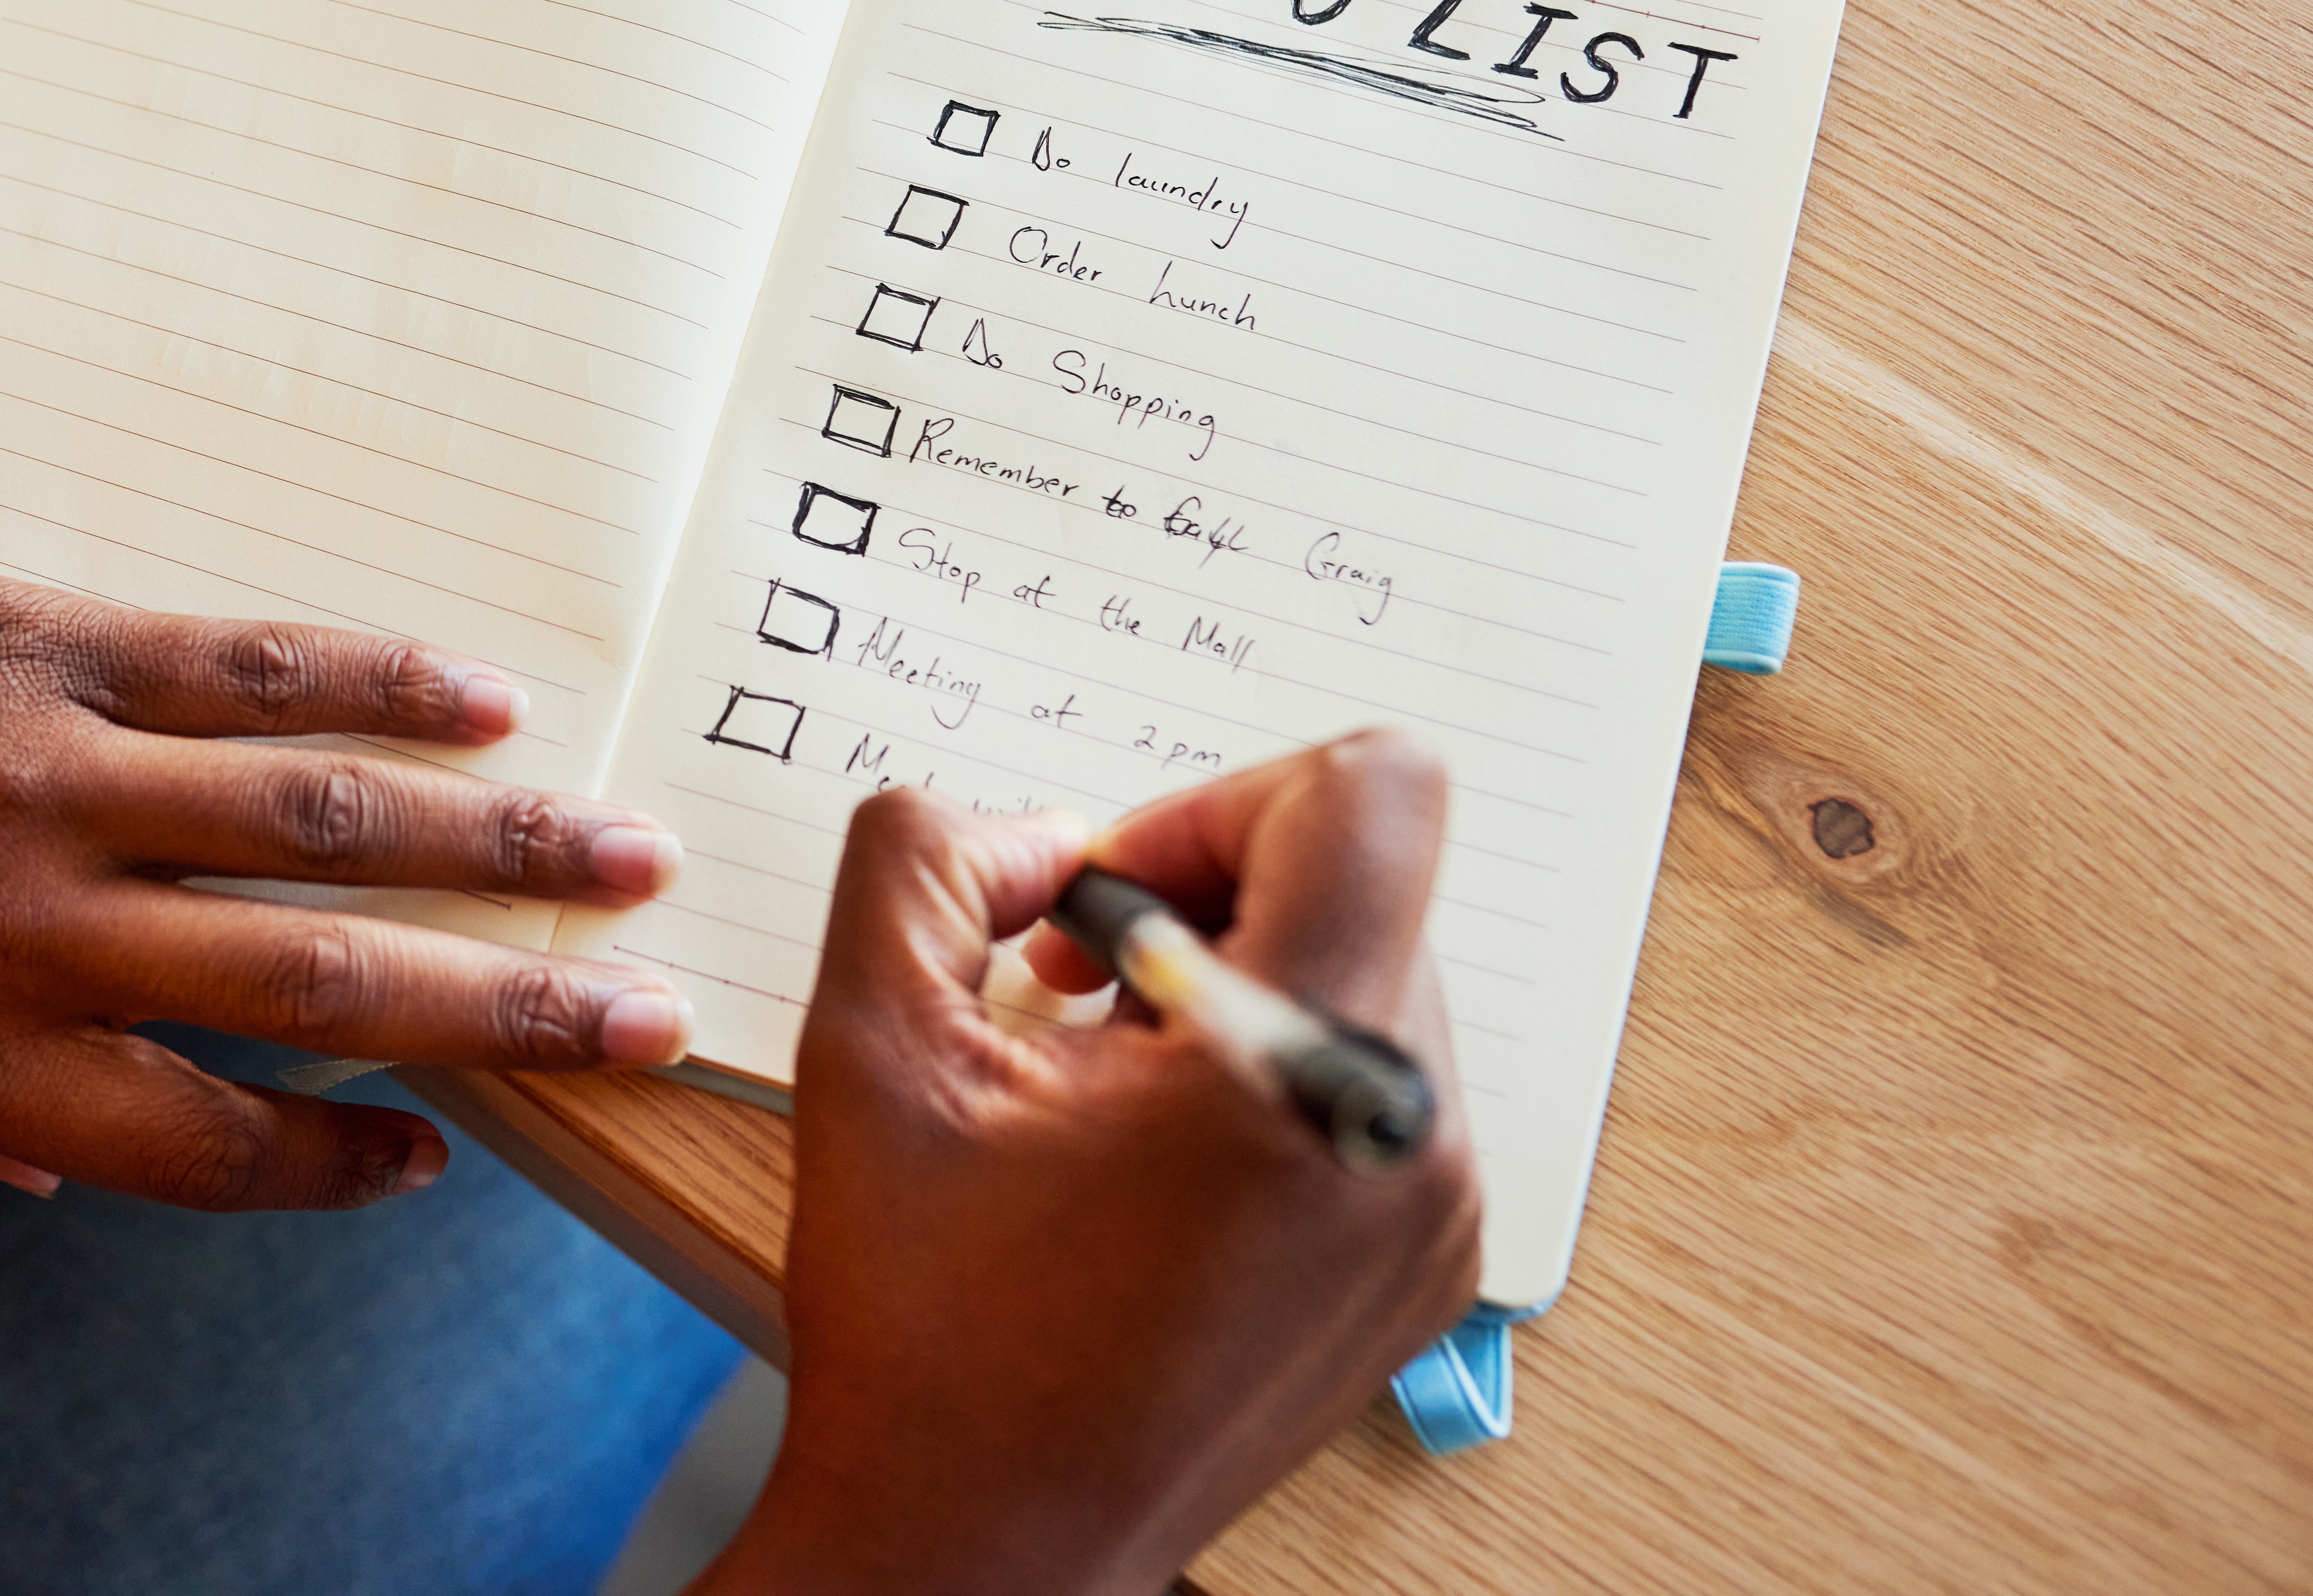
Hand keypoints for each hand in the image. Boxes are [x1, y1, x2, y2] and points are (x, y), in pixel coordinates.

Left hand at [0, 462, 695, 1210]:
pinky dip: (378, 681)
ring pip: (323, 824)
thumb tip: (78, 1175)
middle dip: (513, 1010)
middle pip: (327, 988)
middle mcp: (29, 928)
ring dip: (497, 844)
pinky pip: (246, 669)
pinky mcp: (43, 641)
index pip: (212, 1142)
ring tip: (627, 852)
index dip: (342, 1161)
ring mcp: (48, 775)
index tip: (446, 1153)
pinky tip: (485, 699)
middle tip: (653, 1016)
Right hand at [704, 734, 1482, 1595]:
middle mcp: (1416, 1137)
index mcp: (1310, 1070)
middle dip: (1206, 903)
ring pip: (1368, 984)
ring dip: (1234, 994)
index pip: (1378, 791)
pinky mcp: (1426, 1271)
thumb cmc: (930, 1325)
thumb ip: (925, 859)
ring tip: (1102, 1090)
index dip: (1221, 800)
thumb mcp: (873, 1041)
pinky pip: (1378, 1095)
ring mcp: (1439, 1216)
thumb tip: (1034, 833)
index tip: (1116, 900)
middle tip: (1068, 995)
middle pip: (1365, 885)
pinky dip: (1269, 1087)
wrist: (978, 1543)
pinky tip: (1151, 1166)